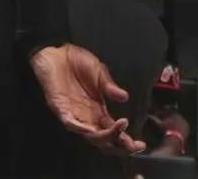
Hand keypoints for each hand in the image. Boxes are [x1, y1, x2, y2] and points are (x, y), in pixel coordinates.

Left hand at [29, 45, 144, 152]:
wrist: (55, 51)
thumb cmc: (76, 62)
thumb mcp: (98, 72)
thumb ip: (109, 86)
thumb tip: (125, 97)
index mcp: (98, 110)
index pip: (114, 131)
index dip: (127, 141)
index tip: (141, 145)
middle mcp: (88, 117)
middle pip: (105, 140)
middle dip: (119, 146)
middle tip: (132, 146)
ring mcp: (75, 115)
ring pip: (91, 136)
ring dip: (105, 137)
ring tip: (119, 129)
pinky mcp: (61, 109)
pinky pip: (71, 123)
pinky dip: (80, 128)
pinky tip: (90, 129)